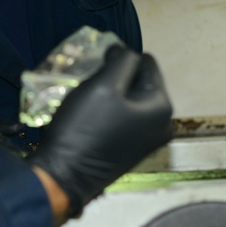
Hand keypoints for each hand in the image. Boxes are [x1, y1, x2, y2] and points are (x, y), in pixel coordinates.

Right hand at [28, 46, 172, 216]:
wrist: (64, 175)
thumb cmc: (84, 129)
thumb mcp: (103, 85)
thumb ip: (121, 60)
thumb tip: (124, 52)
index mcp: (161, 107)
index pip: (146, 63)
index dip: (120, 59)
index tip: (97, 67)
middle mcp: (161, 124)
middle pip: (139, 82)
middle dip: (115, 77)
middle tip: (90, 81)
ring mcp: (147, 140)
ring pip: (129, 99)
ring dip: (109, 93)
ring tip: (86, 97)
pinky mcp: (131, 149)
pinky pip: (123, 117)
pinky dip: (107, 110)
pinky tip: (88, 114)